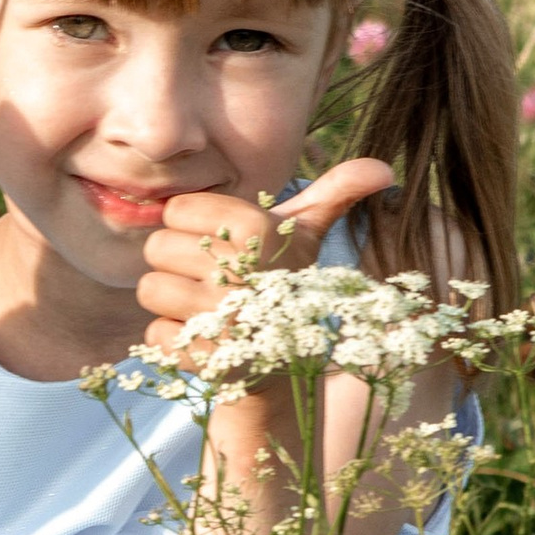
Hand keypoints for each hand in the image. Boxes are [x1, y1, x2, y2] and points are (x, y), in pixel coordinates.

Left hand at [136, 155, 396, 361]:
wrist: (286, 367)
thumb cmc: (285, 286)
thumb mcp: (305, 236)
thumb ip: (333, 194)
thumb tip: (384, 168)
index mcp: (257, 230)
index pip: (176, 209)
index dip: (190, 227)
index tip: (220, 246)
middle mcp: (240, 271)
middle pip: (156, 247)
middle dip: (176, 264)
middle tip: (212, 279)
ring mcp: (221, 319)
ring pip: (150, 289)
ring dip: (171, 302)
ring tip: (205, 308)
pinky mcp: (203, 358)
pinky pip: (154, 333)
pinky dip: (172, 339)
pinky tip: (203, 339)